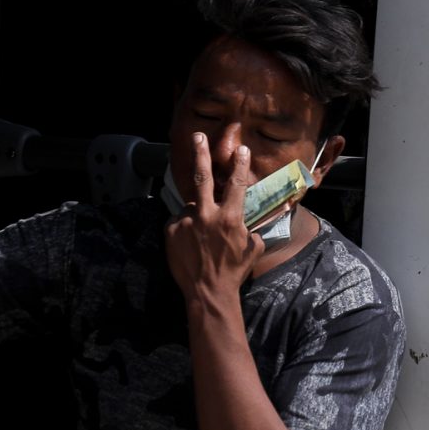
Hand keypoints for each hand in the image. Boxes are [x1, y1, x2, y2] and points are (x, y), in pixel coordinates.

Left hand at [164, 133, 264, 301]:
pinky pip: (179, 222)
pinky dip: (184, 228)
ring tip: (200, 236)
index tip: (241, 149)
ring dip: (196, 215)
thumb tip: (257, 222)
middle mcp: (206, 215)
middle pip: (201, 177)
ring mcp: (186, 221)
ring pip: (191, 206)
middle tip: (197, 137)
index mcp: (230, 217)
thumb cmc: (234, 271)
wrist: (208, 292)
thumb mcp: (253, 248)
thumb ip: (253, 229)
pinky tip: (190, 244)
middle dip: (200, 154)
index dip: (240, 165)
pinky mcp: (171, 230)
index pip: (237, 184)